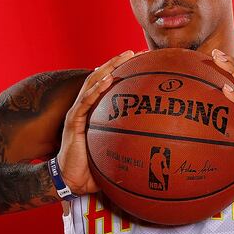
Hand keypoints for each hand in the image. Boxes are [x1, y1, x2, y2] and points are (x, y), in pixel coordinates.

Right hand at [57, 50, 136, 195]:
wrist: (73, 181)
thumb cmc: (95, 168)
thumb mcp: (117, 152)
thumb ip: (132, 144)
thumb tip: (160, 146)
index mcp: (96, 111)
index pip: (110, 84)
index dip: (124, 71)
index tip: (143, 61)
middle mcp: (87, 107)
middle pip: (102, 77)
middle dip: (119, 62)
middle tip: (137, 51)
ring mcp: (78, 112)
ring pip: (94, 83)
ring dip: (109, 67)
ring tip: (124, 56)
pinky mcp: (73, 121)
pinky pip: (86, 101)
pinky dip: (96, 89)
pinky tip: (107, 79)